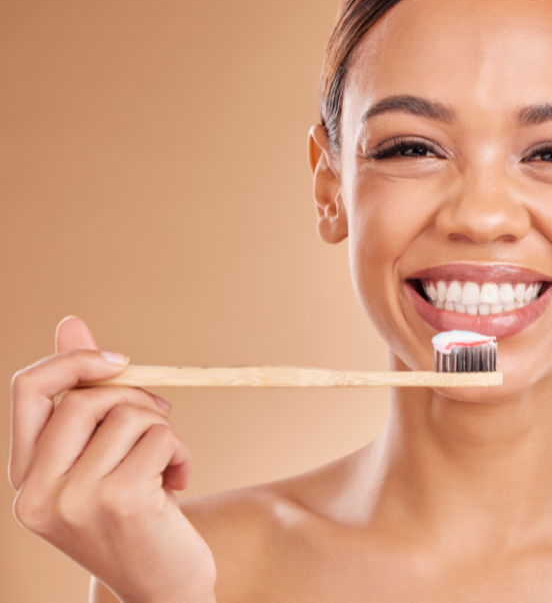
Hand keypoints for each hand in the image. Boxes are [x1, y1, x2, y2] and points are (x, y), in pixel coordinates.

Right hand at [9, 316, 215, 602]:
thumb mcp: (101, 460)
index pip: (28, 389)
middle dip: (138, 399)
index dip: (74, 359)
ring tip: (169, 463)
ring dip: (165, 430)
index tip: (119, 359)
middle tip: (161, 423)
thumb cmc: (135, 518)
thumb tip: (71, 321)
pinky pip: (160, 437)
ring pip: (129, 414)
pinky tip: (180, 481)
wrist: (162, 589)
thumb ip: (82, 398)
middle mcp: (36, 492)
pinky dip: (181, 450)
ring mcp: (74, 501)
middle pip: (87, 397)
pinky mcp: (120, 503)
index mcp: (25, 478)